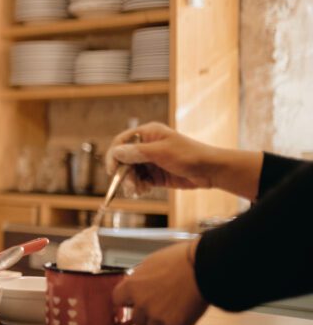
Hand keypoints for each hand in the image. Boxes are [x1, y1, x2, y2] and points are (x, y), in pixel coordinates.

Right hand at [105, 122, 219, 196]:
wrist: (211, 171)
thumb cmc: (189, 155)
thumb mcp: (162, 152)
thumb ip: (138, 152)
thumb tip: (116, 152)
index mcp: (148, 134)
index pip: (122, 142)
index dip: (114, 155)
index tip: (112, 170)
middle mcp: (147, 146)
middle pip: (125, 159)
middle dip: (125, 173)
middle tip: (129, 186)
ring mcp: (152, 160)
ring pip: (132, 172)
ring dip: (131, 182)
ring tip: (137, 191)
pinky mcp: (157, 174)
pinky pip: (141, 180)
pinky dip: (139, 186)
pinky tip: (144, 191)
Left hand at [112, 240, 208, 324]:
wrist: (203, 266)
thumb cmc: (180, 260)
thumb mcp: (151, 262)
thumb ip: (141, 278)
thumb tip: (138, 283)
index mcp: (132, 286)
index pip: (118, 300)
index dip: (127, 302)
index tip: (132, 303)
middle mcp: (141, 304)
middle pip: (137, 320)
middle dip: (147, 316)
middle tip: (160, 308)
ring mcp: (158, 317)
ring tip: (174, 314)